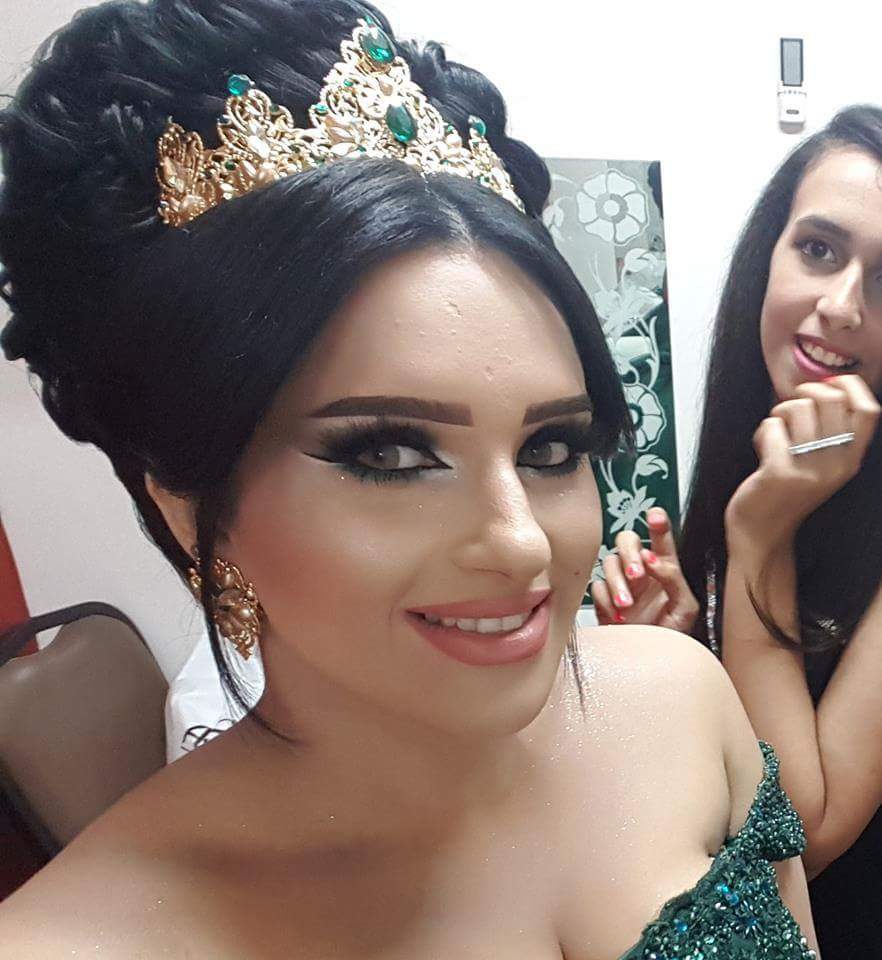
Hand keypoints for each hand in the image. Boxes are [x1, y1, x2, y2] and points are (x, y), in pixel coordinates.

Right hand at [590, 507, 698, 632]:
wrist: (648, 664)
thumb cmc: (670, 637)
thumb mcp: (685, 608)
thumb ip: (674, 578)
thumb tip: (653, 560)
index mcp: (664, 568)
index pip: (660, 538)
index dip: (657, 524)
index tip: (655, 516)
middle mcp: (640, 570)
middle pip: (626, 540)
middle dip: (630, 553)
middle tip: (637, 573)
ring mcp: (620, 583)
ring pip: (609, 562)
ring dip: (618, 582)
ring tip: (628, 605)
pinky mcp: (603, 599)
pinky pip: (596, 587)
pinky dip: (606, 600)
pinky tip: (618, 615)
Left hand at [725, 374, 879, 553]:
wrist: (762, 533)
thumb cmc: (785, 490)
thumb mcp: (821, 464)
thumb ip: (829, 432)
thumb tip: (822, 384)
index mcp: (851, 459)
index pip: (869, 409)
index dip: (849, 385)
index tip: (827, 384)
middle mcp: (837, 464)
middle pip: (830, 398)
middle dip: (803, 393)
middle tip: (789, 411)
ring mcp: (810, 469)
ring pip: (796, 407)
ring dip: (778, 415)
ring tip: (775, 436)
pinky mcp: (780, 472)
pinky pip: (771, 426)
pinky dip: (761, 433)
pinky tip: (761, 451)